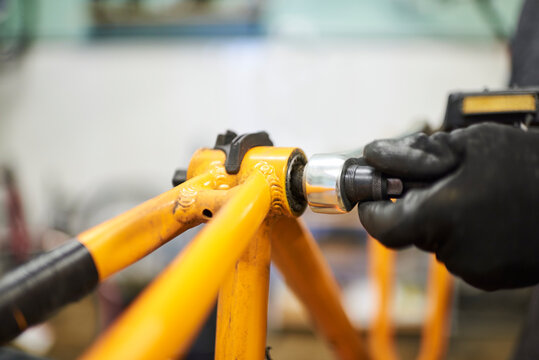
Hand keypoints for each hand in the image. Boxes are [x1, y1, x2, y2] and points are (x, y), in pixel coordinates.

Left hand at [358, 123, 538, 290]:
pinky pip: (461, 253)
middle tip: (442, 179)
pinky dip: (465, 234)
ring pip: (436, 240)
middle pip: (411, 229)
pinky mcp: (492, 278)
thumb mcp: (469, 144)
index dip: (373, 208)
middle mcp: (453, 250)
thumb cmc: (532, 165)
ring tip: (479, 195)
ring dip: (444, 218)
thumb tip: (374, 156)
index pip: (381, 227)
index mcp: (441, 216)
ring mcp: (474, 269)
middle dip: (417, 203)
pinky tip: (491, 214)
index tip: (375, 192)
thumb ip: (413, 153)